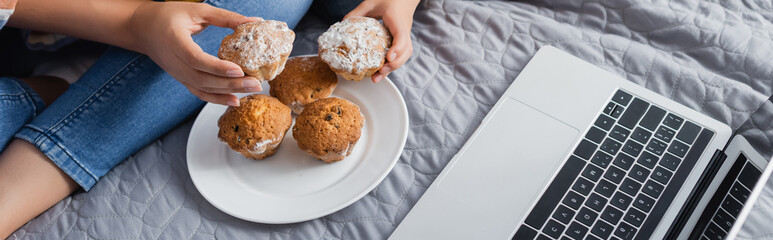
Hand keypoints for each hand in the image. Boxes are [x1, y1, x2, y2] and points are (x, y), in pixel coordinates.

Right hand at [129, 1, 259, 105]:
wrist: (142, 28)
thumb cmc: (169, 15)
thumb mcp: (196, 11)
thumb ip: (226, 17)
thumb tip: (255, 21)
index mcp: (174, 40)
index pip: (195, 59)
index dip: (217, 67)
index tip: (239, 69)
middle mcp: (173, 61)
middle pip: (202, 78)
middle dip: (231, 83)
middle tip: (256, 83)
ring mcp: (176, 73)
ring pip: (202, 88)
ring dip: (228, 92)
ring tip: (252, 89)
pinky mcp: (181, 79)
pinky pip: (199, 93)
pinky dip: (216, 99)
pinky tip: (235, 100)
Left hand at [345, 0, 419, 82]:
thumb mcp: (370, 2)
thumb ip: (358, 13)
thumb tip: (343, 24)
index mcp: (398, 20)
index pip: (401, 36)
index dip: (397, 49)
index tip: (388, 58)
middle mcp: (405, 30)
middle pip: (406, 51)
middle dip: (394, 64)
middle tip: (380, 72)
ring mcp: (405, 36)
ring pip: (405, 55)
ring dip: (393, 67)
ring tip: (378, 77)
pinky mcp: (402, 40)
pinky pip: (400, 54)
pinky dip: (391, 64)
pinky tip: (380, 71)